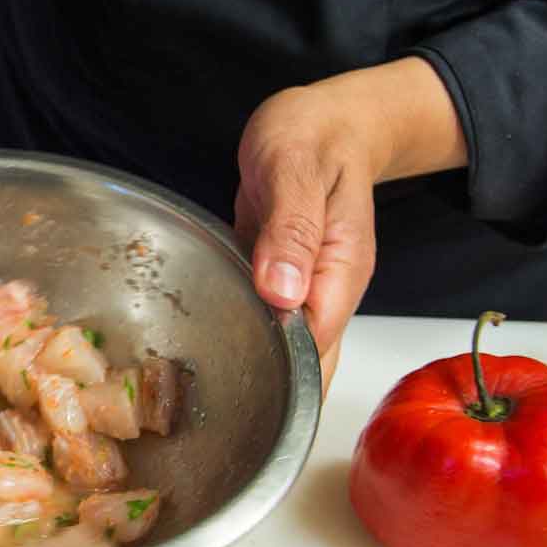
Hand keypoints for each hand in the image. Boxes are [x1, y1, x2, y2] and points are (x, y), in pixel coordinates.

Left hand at [233, 57, 466, 382]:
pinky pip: (262, 326)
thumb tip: (283, 293)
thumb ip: (291, 230)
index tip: (239, 391)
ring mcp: (303, 291)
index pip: (315, 346)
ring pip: (283, 352)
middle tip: (214, 423)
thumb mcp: (295, 168)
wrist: (323, 122)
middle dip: (268, 396)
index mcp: (340, 270)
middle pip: (304, 366)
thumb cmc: (312, 136)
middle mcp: (325, 290)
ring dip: (252, 375)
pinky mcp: (278, 286)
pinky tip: (206, 360)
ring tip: (206, 412)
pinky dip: (238, 342)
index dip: (280, 374)